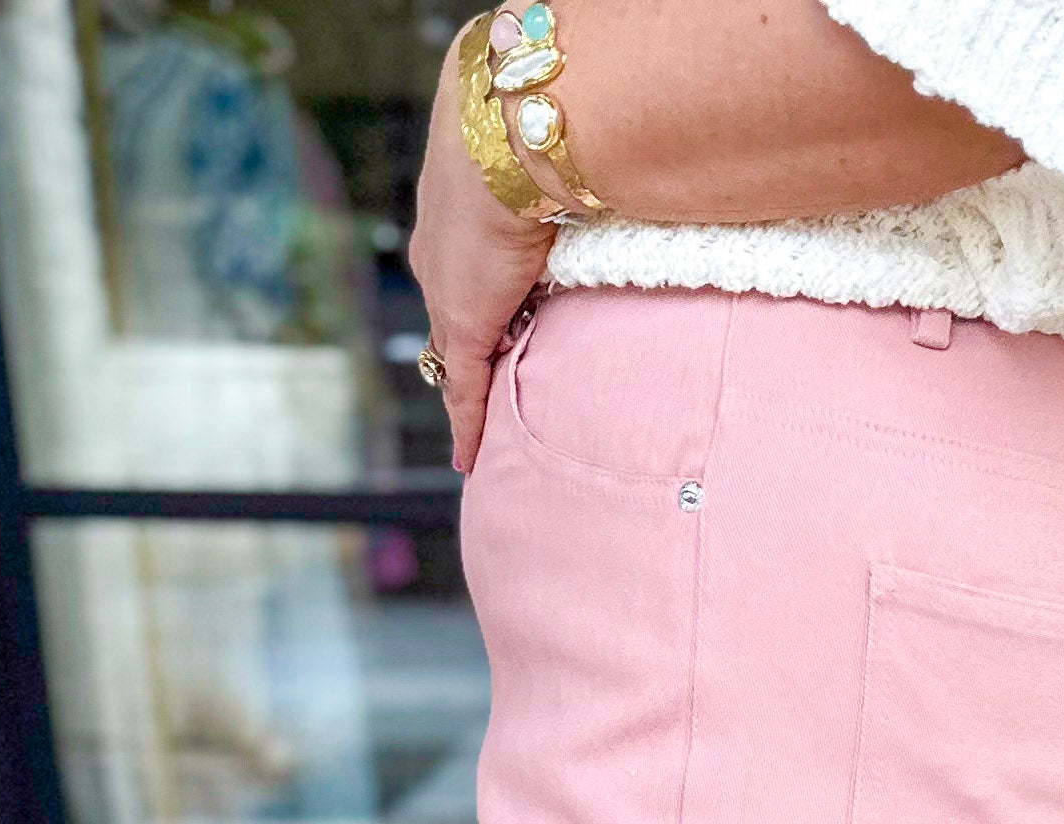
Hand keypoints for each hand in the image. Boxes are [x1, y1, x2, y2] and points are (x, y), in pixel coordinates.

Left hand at [409, 31, 555, 473]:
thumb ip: (571, 174)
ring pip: (454, 351)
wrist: (502, 131)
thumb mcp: (546, 156)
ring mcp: (445, 290)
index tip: (489, 315)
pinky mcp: (462, 324)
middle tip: (483, 379)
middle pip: (448, 314)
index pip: (462, 269)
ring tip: (484, 422)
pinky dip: (468, 423)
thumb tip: (624, 162)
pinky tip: (469, 458)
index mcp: (454, 211)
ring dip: (471, 382)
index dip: (475, 297)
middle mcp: (438, 254)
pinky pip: (464, 387)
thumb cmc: (531, 124)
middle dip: (464, 347)